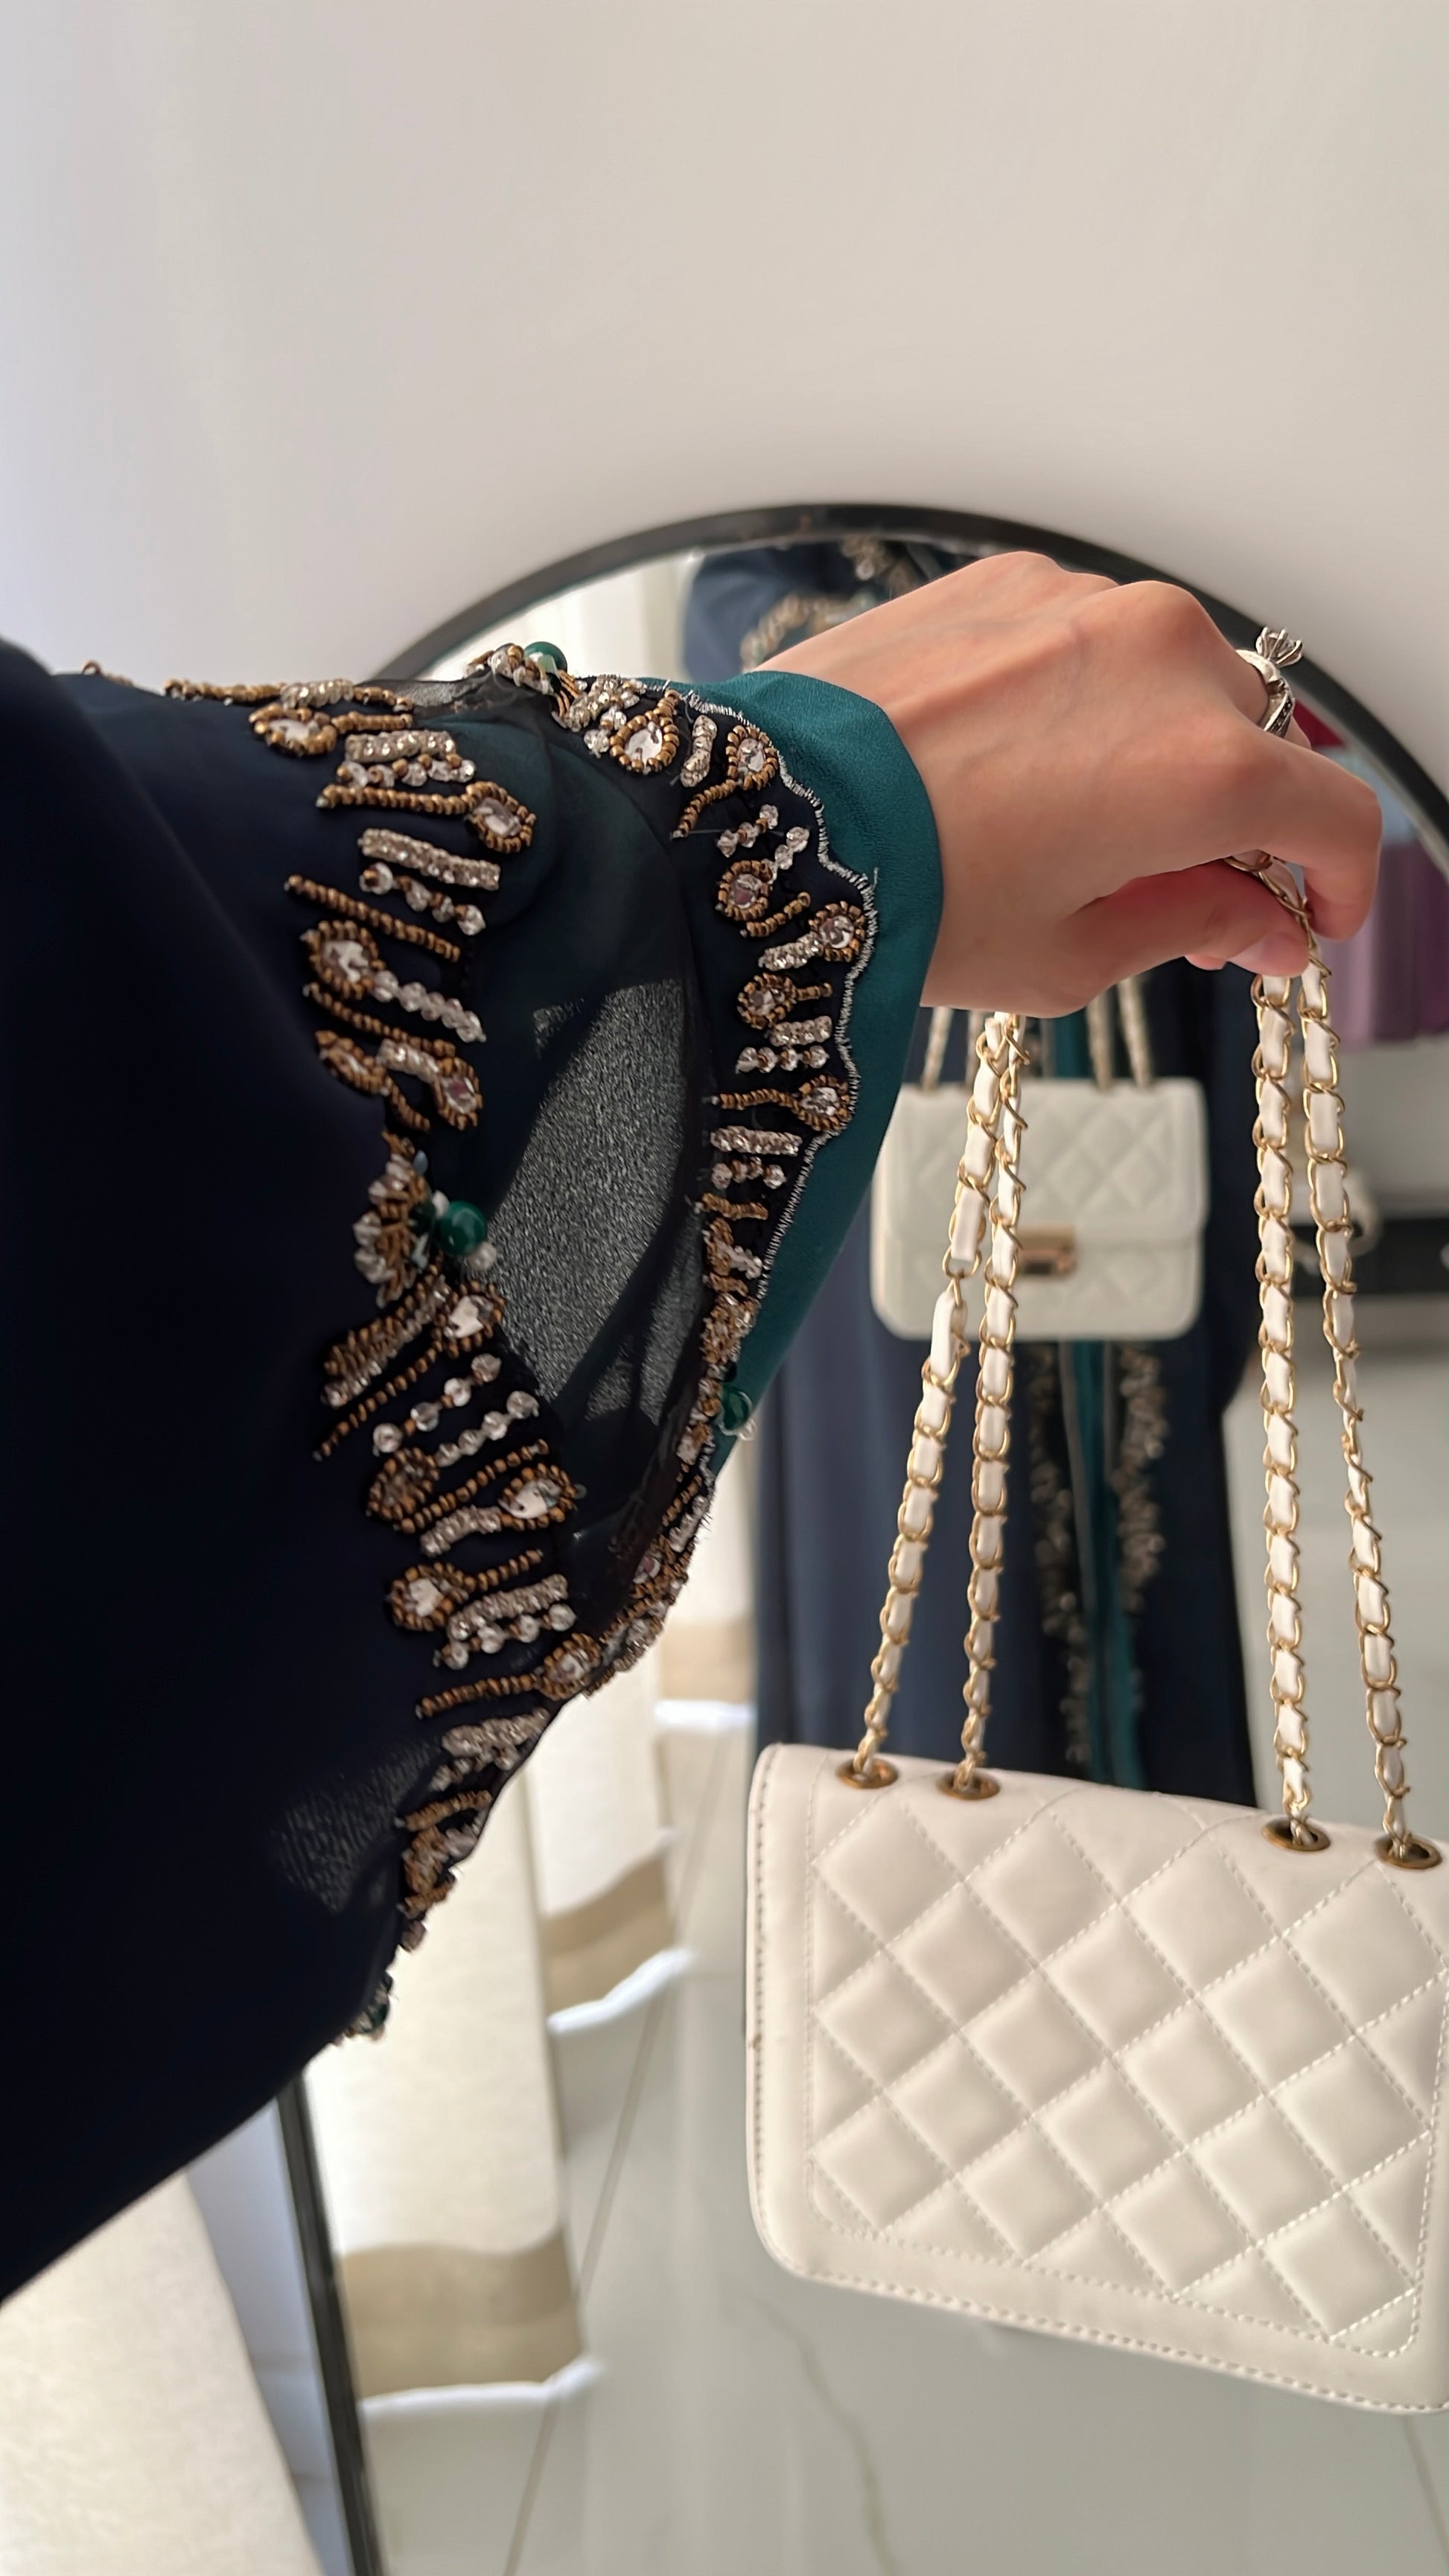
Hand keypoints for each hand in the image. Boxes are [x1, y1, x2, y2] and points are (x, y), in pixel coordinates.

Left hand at [769, 554, 1379, 1011]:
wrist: (765, 821)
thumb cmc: (904, 894)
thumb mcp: (1067, 955)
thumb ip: (1193, 925)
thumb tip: (1261, 924)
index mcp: (1201, 767)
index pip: (1336, 816)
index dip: (1340, 882)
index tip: (1309, 918)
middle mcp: (1165, 661)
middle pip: (1257, 741)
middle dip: (1234, 819)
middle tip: (1171, 889)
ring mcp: (1089, 605)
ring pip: (1177, 680)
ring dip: (1158, 746)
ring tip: (1072, 824)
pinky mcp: (1016, 581)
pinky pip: (1091, 639)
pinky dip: (1084, 698)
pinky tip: (1016, 763)